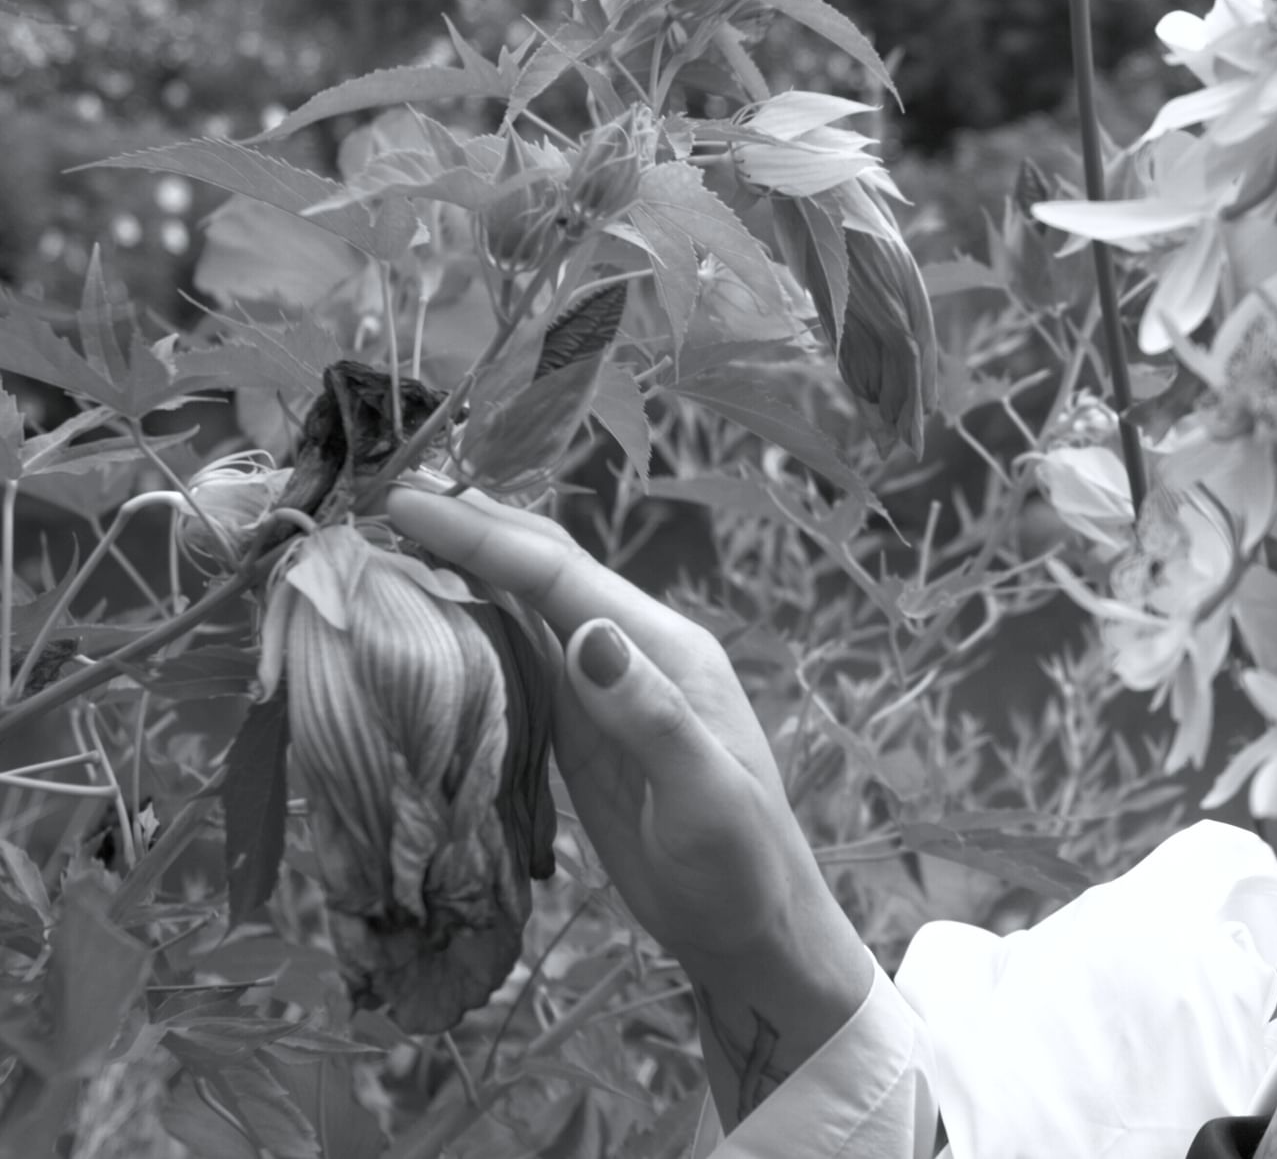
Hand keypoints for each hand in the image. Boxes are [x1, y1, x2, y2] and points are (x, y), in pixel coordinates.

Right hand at [385, 486, 874, 1119]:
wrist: (751, 927)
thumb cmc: (740, 864)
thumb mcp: (703, 794)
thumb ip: (649, 716)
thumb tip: (587, 632)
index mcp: (665, 650)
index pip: (562, 575)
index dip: (484, 537)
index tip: (407, 503)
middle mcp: (632, 653)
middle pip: (541, 571)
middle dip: (467, 529)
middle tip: (377, 496)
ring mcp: (603, 690)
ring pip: (522, 608)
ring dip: (460, 570)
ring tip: (382, 537)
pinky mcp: (580, 730)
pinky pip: (517, 661)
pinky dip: (468, 629)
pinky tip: (422, 616)